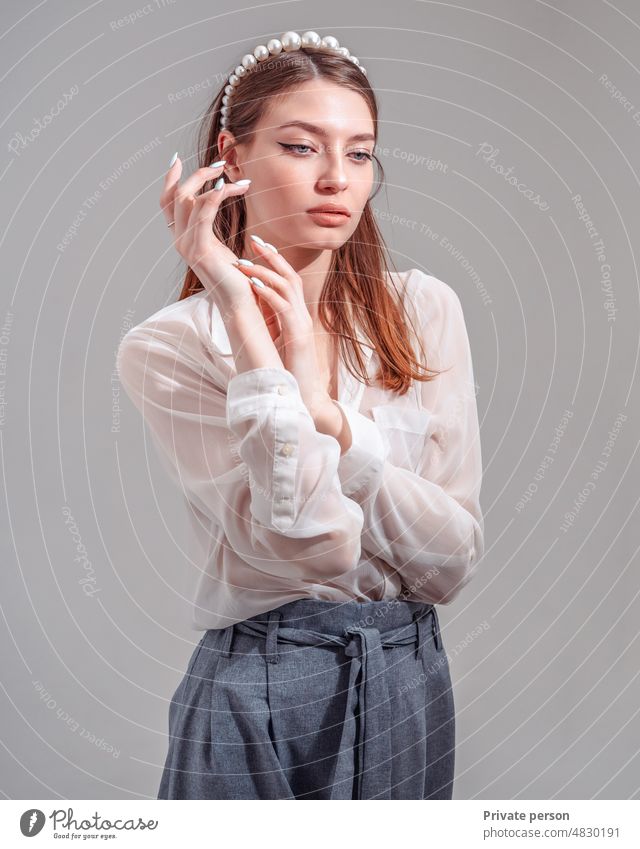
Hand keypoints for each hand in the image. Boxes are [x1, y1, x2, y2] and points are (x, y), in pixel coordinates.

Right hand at [160, 154, 252, 304]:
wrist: (239, 303)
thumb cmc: (235, 277)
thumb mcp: (220, 247)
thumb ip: (210, 225)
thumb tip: (214, 198)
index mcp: (182, 238)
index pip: (168, 203)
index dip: (169, 180)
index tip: (176, 159)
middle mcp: (180, 240)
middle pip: (177, 195)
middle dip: (197, 174)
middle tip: (221, 163)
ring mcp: (188, 245)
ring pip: (189, 200)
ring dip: (213, 182)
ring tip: (235, 176)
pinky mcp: (201, 250)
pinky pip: (204, 214)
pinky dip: (214, 197)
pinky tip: (226, 186)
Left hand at [233, 239, 332, 418]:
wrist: (303, 400)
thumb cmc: (287, 373)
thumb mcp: (275, 340)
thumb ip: (268, 321)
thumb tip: (250, 305)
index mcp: (295, 316)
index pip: (287, 280)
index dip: (272, 261)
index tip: (253, 245)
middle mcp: (302, 315)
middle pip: (290, 275)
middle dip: (270, 255)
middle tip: (251, 238)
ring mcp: (302, 324)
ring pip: (287, 286)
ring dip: (263, 271)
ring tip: (242, 261)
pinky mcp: (298, 336)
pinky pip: (283, 307)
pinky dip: (267, 293)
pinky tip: (251, 284)